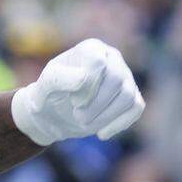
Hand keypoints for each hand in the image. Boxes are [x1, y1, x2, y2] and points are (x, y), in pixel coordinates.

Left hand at [11, 38, 144, 146]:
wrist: (55, 112)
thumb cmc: (50, 93)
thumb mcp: (45, 85)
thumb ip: (59, 78)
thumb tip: (83, 78)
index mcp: (91, 48)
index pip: (98, 62)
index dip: (89, 84)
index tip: (74, 100)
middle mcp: (112, 58)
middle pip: (116, 79)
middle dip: (97, 103)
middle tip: (78, 116)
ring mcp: (125, 76)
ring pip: (128, 95)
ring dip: (105, 115)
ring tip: (83, 123)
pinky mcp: (132, 96)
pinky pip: (136, 108)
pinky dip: (119, 123)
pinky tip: (101, 133)